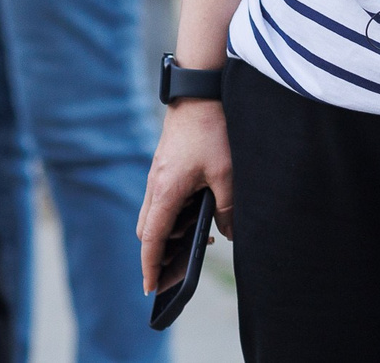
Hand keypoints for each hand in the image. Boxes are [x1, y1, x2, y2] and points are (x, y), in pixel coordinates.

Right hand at [137, 99, 233, 294]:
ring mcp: (158, 174)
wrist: (200, 90)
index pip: (152, 240)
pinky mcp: (166, 165)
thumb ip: (228, 209)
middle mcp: (155, 185)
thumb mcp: (227, 174)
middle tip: (179, 270)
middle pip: (149, 231)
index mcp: (165, 191)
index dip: (151, 267)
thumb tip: (230, 234)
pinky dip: (175, 213)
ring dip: (171, 232)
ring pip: (156, 214)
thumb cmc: (212, 130)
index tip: (152, 288)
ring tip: (200, 238)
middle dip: (160, 254)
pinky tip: (200, 212)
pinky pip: (164, 199)